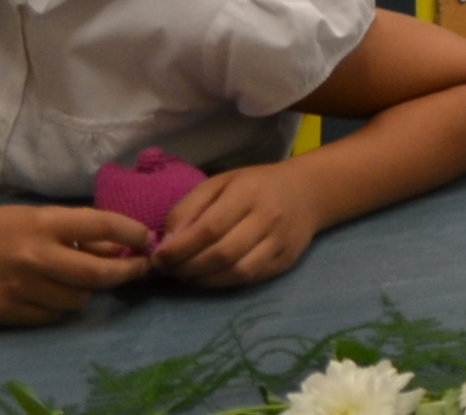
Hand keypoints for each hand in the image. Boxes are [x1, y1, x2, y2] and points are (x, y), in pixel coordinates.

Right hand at [0, 202, 152, 324]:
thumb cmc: (1, 227)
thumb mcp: (41, 217)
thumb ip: (79, 233)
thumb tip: (123, 249)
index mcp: (45, 223)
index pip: (102, 226)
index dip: (131, 233)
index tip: (147, 239)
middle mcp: (35, 256)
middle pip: (97, 274)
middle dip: (126, 273)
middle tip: (139, 269)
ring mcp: (19, 287)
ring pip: (77, 300)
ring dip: (87, 290)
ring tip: (78, 279)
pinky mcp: (6, 312)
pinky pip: (52, 317)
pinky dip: (60, 307)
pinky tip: (51, 293)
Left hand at [152, 162, 321, 285]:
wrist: (307, 192)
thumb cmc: (255, 185)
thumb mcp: (220, 183)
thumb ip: (190, 208)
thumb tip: (167, 242)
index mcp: (249, 192)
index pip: (209, 228)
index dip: (180, 248)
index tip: (158, 258)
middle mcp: (268, 217)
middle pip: (222, 253)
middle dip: (188, 267)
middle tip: (169, 270)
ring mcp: (280, 241)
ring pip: (237, 272)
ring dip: (204, 280)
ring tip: (187, 275)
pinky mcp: (285, 260)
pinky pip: (250, 279)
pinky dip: (223, 283)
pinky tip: (210, 276)